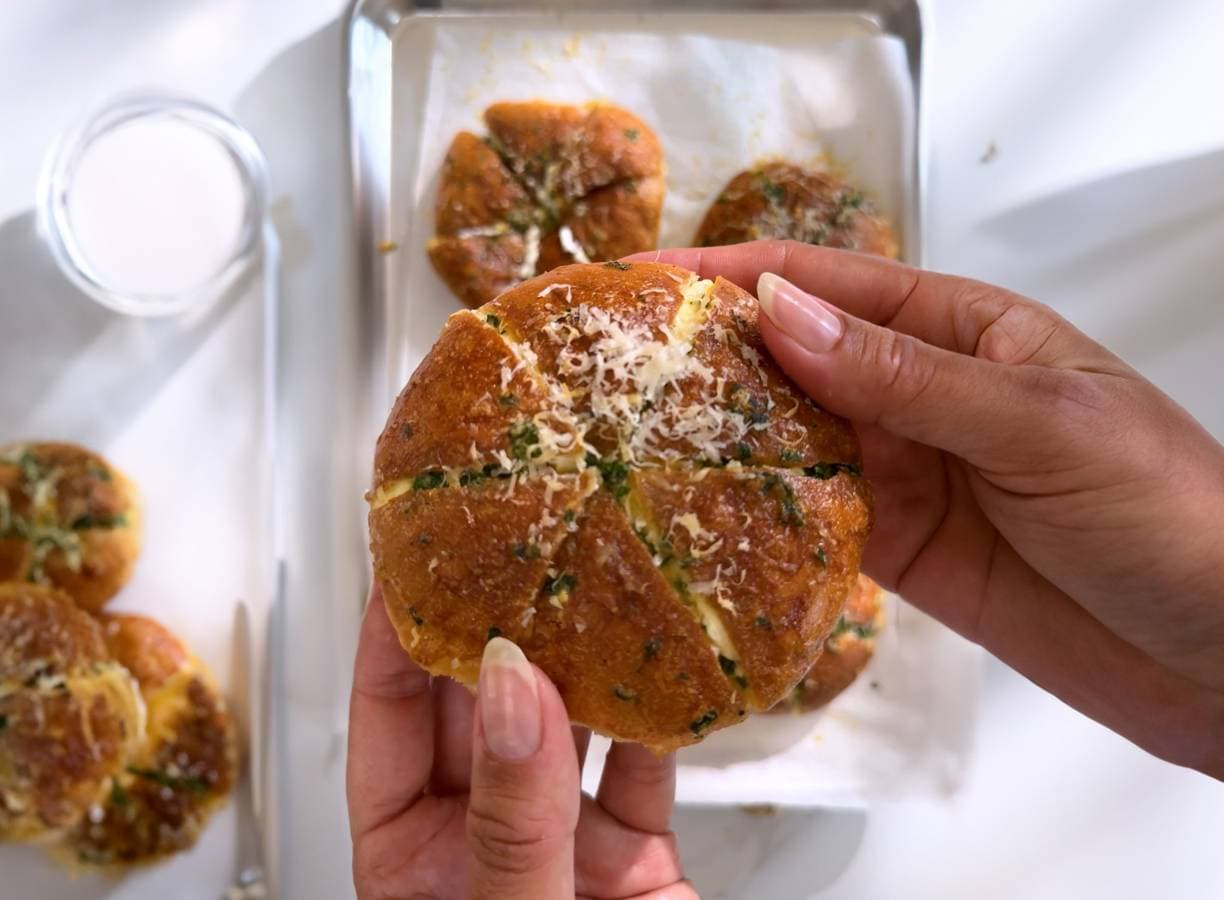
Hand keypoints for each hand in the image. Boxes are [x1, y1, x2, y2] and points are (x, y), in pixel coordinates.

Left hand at [347, 584, 695, 898]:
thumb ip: (511, 815)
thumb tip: (511, 689)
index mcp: (411, 853)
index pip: (390, 719)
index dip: (393, 636)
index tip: (410, 563)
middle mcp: (482, 835)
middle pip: (479, 705)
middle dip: (495, 625)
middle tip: (512, 549)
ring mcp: (563, 839)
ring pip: (564, 725)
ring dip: (579, 660)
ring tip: (587, 586)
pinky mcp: (637, 852)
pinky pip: (643, 765)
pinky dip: (655, 717)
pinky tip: (660, 668)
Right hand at [641, 241, 1223, 778]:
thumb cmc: (1169, 513)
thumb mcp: (1040, 424)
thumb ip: (907, 377)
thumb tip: (780, 314)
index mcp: (964, 330)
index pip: (828, 284)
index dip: (730, 276)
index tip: (641, 281)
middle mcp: (922, 392)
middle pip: (794, 359)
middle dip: (707, 355)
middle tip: (607, 365)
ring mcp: (907, 472)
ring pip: (791, 440)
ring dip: (719, 436)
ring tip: (626, 435)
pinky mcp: (900, 549)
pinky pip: (810, 520)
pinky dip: (757, 515)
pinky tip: (698, 513)